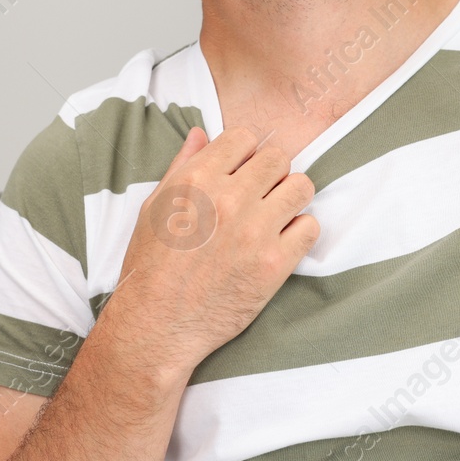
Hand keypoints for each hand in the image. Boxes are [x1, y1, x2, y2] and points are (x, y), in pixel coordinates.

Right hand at [99, 125, 318, 378]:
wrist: (156, 326)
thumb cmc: (149, 268)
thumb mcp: (153, 208)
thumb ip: (181, 166)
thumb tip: (200, 134)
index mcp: (196, 180)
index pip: (245, 138)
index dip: (246, 153)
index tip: (243, 171)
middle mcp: (228, 200)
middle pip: (278, 158)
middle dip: (272, 173)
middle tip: (262, 195)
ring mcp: (254, 232)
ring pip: (301, 187)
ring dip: (291, 198)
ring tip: (276, 216)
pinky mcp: (274, 264)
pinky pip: (310, 227)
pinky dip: (300, 232)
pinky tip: (281, 242)